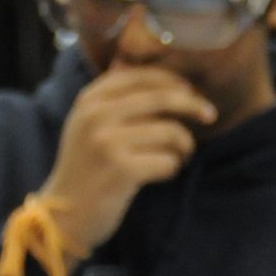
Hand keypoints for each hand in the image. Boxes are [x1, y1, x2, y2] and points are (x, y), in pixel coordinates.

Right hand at [38, 67, 218, 254]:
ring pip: (171, 132)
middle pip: (162, 98)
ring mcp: (107, 142)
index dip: (172, 81)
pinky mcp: (122, 170)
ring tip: (176, 157)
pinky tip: (159, 174)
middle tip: (210, 115)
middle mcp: (96, 116)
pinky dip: (172, 168)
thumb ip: (111, 98)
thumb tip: (137, 64)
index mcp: (89, 100)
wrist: (65, 211)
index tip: (190, 91)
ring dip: (183, 147)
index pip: (140, 76)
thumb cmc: (87, 167)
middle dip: (193, 106)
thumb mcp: (87, 124)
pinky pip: (168, 161)